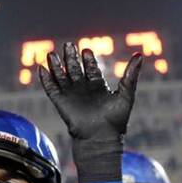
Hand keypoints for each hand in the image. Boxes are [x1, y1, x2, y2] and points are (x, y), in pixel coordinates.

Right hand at [39, 42, 142, 182]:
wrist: (101, 138)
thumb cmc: (116, 120)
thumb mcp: (126, 93)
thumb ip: (131, 74)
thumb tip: (139, 55)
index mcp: (98, 87)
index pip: (92, 69)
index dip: (89, 59)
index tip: (87, 50)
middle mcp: (83, 89)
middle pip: (75, 69)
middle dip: (71, 57)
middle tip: (69, 44)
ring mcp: (71, 95)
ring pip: (61, 76)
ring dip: (56, 65)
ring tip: (52, 53)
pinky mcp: (61, 102)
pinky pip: (51, 88)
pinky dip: (46, 79)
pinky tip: (42, 68)